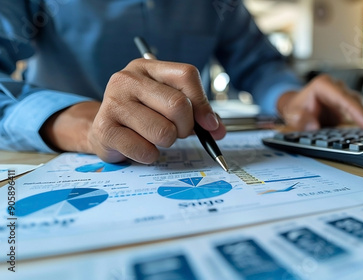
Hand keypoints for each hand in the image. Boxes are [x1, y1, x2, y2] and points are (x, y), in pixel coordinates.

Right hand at [41, 59, 225, 163]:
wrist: (104, 131)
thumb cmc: (143, 115)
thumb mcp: (168, 104)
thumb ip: (197, 113)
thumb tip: (217, 130)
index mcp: (147, 67)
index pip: (186, 75)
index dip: (203, 103)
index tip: (209, 124)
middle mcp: (127, 79)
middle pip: (178, 105)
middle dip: (186, 127)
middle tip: (177, 132)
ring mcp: (113, 103)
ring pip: (164, 131)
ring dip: (167, 142)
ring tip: (154, 137)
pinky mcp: (105, 129)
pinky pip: (145, 150)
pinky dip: (150, 155)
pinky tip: (140, 147)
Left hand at [277, 74, 362, 130]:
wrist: (295, 107)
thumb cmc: (294, 109)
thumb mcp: (292, 115)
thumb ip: (300, 119)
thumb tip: (314, 126)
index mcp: (323, 85)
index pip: (343, 98)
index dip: (356, 111)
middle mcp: (335, 87)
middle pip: (354, 100)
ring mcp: (342, 94)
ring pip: (358, 105)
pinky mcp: (345, 104)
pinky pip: (357, 111)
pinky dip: (360, 121)